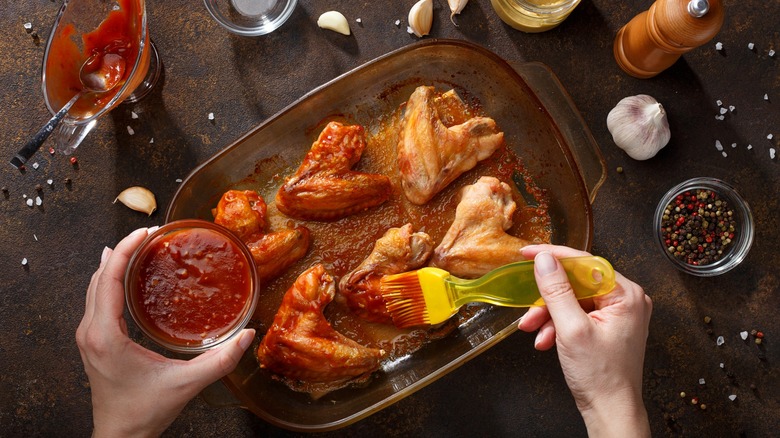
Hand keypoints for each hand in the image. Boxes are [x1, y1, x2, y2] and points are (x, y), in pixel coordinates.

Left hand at [76, 227, 255, 436]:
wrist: (120, 437)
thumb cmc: (144, 412)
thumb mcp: (186, 384)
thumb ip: (220, 361)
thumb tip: (247, 336)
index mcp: (106, 335)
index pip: (108, 279)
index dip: (126, 250)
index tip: (146, 232)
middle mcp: (90, 332)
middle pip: (98, 277)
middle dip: (122, 250)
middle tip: (149, 234)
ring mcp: (88, 337)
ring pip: (93, 287)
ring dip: (114, 264)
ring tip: (137, 245)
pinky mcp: (93, 342)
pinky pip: (95, 300)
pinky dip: (110, 280)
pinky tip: (124, 274)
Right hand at [517, 244, 651, 436]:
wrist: (610, 411)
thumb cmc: (601, 377)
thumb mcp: (571, 329)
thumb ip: (556, 291)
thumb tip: (544, 259)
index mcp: (625, 294)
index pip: (584, 262)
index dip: (553, 256)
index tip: (527, 252)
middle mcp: (626, 299)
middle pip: (576, 283)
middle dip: (548, 299)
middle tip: (528, 311)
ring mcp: (618, 314)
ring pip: (573, 300)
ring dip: (549, 315)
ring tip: (534, 332)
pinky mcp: (608, 326)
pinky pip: (577, 314)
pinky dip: (558, 325)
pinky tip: (547, 340)